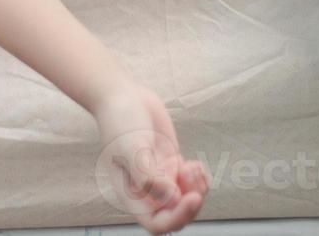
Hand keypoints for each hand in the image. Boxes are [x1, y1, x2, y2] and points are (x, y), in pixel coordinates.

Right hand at [92, 81, 208, 233]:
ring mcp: (161, 177)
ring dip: (197, 188)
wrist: (122, 95)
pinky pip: (191, 183)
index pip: (156, 223)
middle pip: (175, 214)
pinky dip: (199, 178)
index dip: (175, 217)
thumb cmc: (119, 120)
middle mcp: (147, 190)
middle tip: (192, 176)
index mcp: (131, 193)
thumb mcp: (131, 147)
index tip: (190, 198)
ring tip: (193, 167)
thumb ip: (148, 176)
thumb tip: (172, 198)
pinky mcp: (171, 163)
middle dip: (190, 203)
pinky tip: (195, 164)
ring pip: (186, 200)